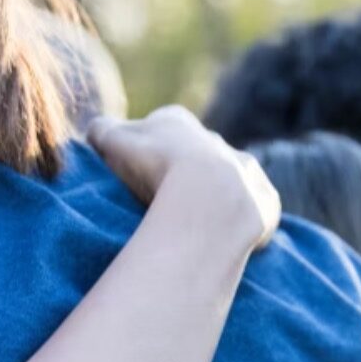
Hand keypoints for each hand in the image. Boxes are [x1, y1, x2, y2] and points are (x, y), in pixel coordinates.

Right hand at [88, 106, 280, 253]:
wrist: (209, 195)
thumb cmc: (154, 165)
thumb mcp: (113, 142)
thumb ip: (101, 131)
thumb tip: (96, 130)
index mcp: (176, 122)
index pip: (154, 131)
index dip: (141, 151)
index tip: (133, 173)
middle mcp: (215, 141)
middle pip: (193, 156)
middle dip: (180, 174)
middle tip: (160, 203)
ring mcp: (244, 169)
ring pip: (227, 182)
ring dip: (213, 198)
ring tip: (192, 225)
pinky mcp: (263, 201)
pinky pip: (250, 211)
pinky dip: (239, 223)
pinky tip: (223, 240)